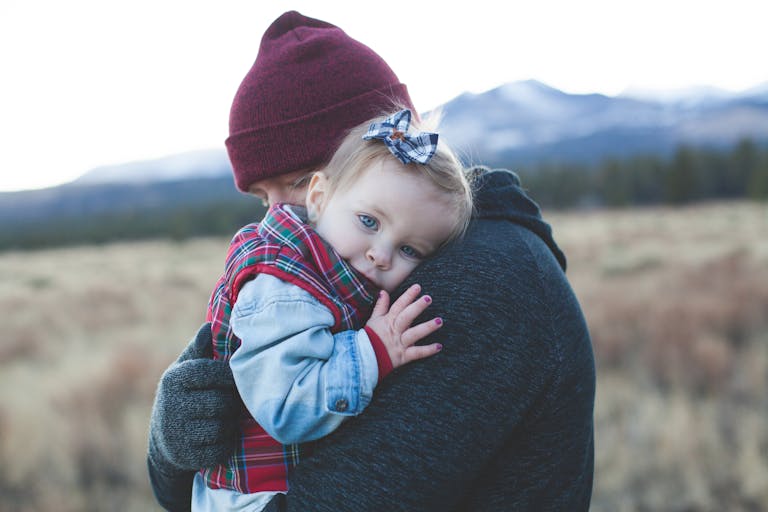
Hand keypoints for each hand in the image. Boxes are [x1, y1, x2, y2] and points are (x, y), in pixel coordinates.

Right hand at [147, 322, 239, 472]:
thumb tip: (210, 326)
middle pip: (222, 402)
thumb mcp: (186, 368)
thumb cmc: (184, 393)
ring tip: (227, 417)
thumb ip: (200, 348)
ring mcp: (177, 434)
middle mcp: (172, 405)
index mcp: (174, 379)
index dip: (229, 376)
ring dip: (231, 423)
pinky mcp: (186, 457)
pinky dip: (227, 443)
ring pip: (223, 426)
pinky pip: (221, 449)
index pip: (213, 372)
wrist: (164, 438)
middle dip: (232, 402)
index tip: (233, 379)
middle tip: (233, 401)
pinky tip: (222, 435)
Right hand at [365, 284, 442, 368]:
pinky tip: (439, 346)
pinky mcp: (403, 356)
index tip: (417, 287)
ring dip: (427, 327)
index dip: (408, 296)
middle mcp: (395, 331)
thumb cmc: (369, 338)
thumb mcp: (373, 320)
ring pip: (414, 334)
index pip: (399, 306)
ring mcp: (400, 343)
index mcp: (388, 321)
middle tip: (428, 298)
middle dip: (417, 307)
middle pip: (407, 317)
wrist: (365, 359)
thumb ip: (380, 306)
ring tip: (439, 321)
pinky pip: (417, 353)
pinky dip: (428, 350)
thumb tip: (383, 292)